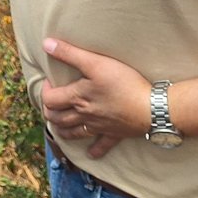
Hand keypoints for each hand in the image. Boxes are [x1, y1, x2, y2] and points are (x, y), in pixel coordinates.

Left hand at [40, 37, 151, 158]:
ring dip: (63, 130)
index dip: (45, 91)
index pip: (50, 100)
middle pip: (57, 119)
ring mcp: (99, 127)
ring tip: (60, 123)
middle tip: (52, 102)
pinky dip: (94, 150)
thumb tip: (47, 44)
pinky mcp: (115, 134)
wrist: (151, 107)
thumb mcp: (96, 62)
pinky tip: (90, 153)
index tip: (50, 81)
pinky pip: (102, 146)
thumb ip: (70, 54)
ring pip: (73, 134)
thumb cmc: (124, 83)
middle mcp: (84, 115)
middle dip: (50, 111)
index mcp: (78, 98)